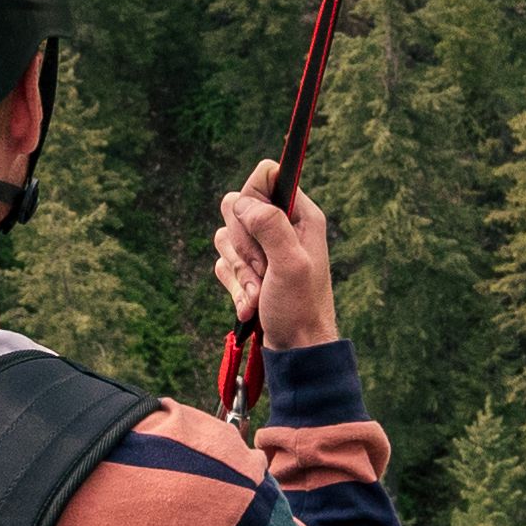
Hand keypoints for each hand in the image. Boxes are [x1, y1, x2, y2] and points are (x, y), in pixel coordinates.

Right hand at [214, 162, 337, 352]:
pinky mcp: (249, 269)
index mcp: (301, 216)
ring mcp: (263, 249)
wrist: (296, 349)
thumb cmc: (301, 308)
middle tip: (261, 269)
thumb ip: (270, 226)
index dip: (253, 197)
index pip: (266, 176)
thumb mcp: (290, 263)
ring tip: (258, 295)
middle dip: (242, 244)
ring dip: (239, 273)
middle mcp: (282, 227)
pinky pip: (223, 264)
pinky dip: (234, 287)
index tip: (255, 224)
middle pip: (237, 207)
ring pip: (226, 238)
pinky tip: (251, 306)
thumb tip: (242, 201)